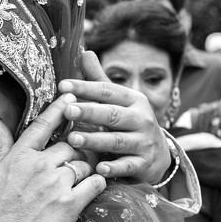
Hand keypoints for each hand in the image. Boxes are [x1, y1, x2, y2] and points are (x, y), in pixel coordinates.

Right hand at [0, 93, 105, 221]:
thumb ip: (0, 146)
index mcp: (21, 156)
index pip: (44, 124)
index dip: (61, 108)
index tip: (72, 97)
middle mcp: (40, 165)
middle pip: (72, 144)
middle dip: (79, 147)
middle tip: (82, 153)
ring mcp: (56, 184)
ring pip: (85, 163)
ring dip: (87, 167)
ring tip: (84, 175)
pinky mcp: (70, 205)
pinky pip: (95, 184)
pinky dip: (98, 182)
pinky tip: (95, 186)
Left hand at [58, 51, 170, 180]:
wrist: (158, 155)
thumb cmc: (128, 124)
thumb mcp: (117, 102)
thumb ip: (99, 80)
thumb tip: (85, 52)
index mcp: (133, 100)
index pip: (107, 90)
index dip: (85, 87)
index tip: (63, 85)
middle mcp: (141, 119)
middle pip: (112, 114)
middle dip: (89, 111)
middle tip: (67, 110)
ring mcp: (144, 142)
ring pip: (117, 140)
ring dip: (95, 140)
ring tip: (73, 139)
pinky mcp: (144, 164)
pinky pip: (128, 166)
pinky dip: (114, 168)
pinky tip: (99, 169)